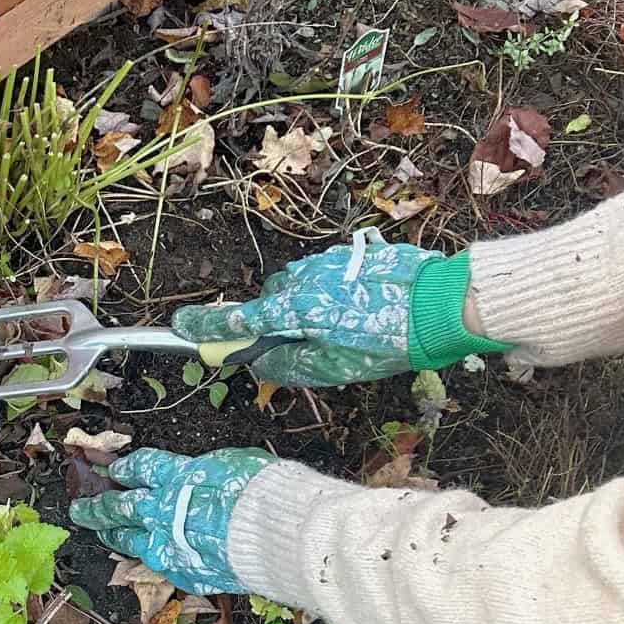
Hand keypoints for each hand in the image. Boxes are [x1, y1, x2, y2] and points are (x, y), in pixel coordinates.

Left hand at [69, 447, 273, 594]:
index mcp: (177, 476)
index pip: (140, 469)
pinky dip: (150, 559)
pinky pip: (158, 564)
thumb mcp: (232, 464)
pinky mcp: (181, 571)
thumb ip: (206, 474)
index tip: (113, 470)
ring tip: (101, 533)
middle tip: (81, 507)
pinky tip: (144, 559)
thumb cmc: (263, 493)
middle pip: (120, 506)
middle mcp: (163, 508)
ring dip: (112, 535)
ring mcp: (168, 543)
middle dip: (98, 506)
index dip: (125, 469)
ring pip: (129, 539)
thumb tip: (202, 478)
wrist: (275, 534)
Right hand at [172, 231, 504, 386]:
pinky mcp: (348, 254)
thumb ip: (291, 366)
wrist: (442, 302)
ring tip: (338, 326)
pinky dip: (325, 291)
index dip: (208, 327)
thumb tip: (260, 365)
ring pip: (295, 285)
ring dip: (301, 305)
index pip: (240, 320)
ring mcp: (327, 262)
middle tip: (294, 342)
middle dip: (271, 319)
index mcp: (299, 310)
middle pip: (268, 299)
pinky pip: (321, 274)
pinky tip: (354, 308)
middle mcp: (306, 279)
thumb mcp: (338, 368)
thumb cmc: (391, 341)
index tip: (181, 328)